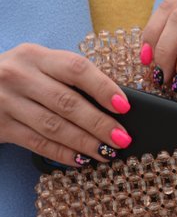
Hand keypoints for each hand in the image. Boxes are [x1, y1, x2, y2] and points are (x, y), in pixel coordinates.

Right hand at [0, 43, 132, 166]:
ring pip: (54, 126)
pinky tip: (82, 160)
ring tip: (107, 153)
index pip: (76, 69)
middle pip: (68, 102)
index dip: (104, 88)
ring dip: (85, 143)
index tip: (125, 106)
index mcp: (36, 56)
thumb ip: (69, 78)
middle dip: (100, 124)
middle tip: (122, 139)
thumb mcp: (39, 66)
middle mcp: (19, 75)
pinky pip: (38, 143)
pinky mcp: (0, 126)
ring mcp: (6, 101)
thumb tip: (116, 105)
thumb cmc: (20, 77)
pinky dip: (63, 154)